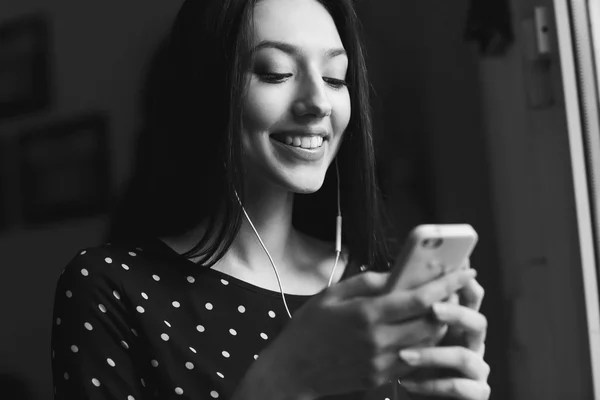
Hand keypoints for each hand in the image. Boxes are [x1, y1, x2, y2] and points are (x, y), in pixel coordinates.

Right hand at [247, 268, 477, 398]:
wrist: (292, 370)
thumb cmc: (308, 328)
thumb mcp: (331, 294)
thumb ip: (366, 282)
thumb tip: (395, 274)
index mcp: (367, 314)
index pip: (420, 298)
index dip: (447, 283)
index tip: (464, 271)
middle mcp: (379, 340)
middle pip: (432, 322)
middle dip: (449, 304)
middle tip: (454, 288)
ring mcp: (382, 362)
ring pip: (427, 342)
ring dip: (439, 323)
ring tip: (438, 307)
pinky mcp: (381, 377)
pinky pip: (413, 358)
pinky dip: (423, 342)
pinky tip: (418, 329)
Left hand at [398, 265, 488, 398]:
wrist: (410, 393)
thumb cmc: (406, 357)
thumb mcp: (402, 328)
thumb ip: (403, 305)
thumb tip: (393, 280)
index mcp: (458, 321)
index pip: (469, 296)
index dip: (465, 282)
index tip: (456, 266)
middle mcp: (472, 342)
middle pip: (477, 322)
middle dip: (456, 313)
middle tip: (433, 308)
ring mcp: (476, 368)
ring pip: (465, 357)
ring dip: (435, 354)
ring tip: (405, 354)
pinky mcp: (474, 392)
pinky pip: (461, 388)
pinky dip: (433, 385)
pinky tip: (408, 382)